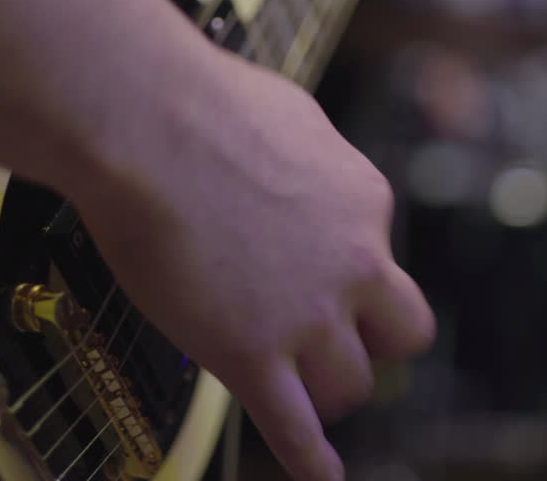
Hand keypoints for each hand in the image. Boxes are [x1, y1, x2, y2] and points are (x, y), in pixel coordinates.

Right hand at [72, 49, 435, 480]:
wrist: (147, 123)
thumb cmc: (204, 103)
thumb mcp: (294, 114)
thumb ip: (313, 157)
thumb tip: (303, 163)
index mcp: (364, 204)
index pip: (381, 260)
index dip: (345, 272)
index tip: (314, 272)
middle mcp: (354, 265)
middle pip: (399, 338)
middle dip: (369, 343)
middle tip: (335, 343)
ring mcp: (307, 317)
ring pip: (349, 386)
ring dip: (325, 389)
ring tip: (296, 387)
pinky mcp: (253, 356)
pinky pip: (295, 430)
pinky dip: (312, 462)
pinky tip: (321, 476)